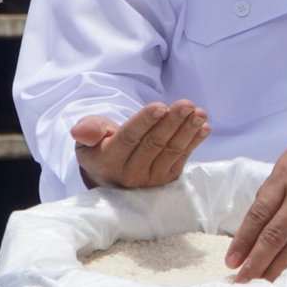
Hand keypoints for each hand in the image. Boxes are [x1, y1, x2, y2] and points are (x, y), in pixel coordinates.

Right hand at [72, 102, 209, 188]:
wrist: (110, 178)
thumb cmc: (100, 149)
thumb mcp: (86, 140)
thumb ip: (88, 131)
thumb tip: (83, 131)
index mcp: (107, 162)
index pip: (128, 139)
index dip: (145, 122)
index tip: (160, 106)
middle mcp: (130, 174)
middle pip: (154, 144)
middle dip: (172, 122)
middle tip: (186, 105)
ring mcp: (150, 180)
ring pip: (171, 151)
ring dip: (187, 131)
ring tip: (199, 113)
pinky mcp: (166, 181)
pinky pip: (182, 159)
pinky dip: (194, 142)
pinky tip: (203, 127)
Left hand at [227, 113, 286, 282]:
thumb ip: (278, 184)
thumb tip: (264, 210)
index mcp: (285, 178)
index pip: (258, 216)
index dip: (243, 241)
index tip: (231, 260)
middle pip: (273, 236)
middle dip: (255, 262)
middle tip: (241, 281)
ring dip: (277, 268)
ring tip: (264, 284)